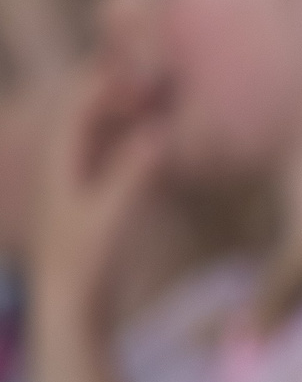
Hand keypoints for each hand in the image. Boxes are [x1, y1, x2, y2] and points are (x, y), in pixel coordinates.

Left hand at [28, 63, 164, 322]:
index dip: (107, 81)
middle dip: (117, 93)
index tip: (145, 69)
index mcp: (58, 164)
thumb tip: (159, 132)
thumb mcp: (110, 217)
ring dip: (126, 117)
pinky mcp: (91, 204)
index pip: (78, 105)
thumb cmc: (85, 266)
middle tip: (159, 80)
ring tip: (162, 104)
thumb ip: (131, 173)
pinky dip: (132, 145)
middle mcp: (63, 168)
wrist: (70, 312)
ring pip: (98, 136)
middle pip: (86, 114)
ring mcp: (76, 186)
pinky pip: (110, 159)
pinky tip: (159, 146)